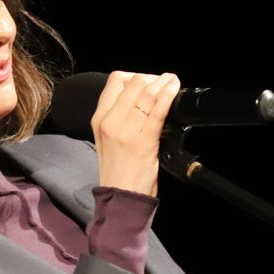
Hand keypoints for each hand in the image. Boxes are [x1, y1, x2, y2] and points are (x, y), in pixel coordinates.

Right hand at [90, 71, 180, 197]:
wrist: (121, 197)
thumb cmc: (119, 171)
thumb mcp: (109, 139)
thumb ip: (119, 117)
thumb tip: (143, 98)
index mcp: (99, 119)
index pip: (116, 81)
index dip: (136, 77)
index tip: (148, 83)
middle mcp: (109, 122)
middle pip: (133, 83)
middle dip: (153, 78)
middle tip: (165, 82)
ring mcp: (125, 132)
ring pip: (146, 94)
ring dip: (164, 84)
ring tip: (173, 82)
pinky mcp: (142, 142)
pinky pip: (156, 112)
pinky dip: (168, 97)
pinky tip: (174, 91)